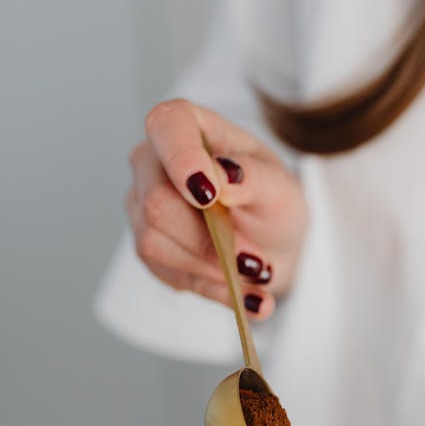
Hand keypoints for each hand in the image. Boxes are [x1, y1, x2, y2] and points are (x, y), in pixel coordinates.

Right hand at [127, 99, 307, 319]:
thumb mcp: (280, 187)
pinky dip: (215, 291)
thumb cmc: (271, 201)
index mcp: (187, 127)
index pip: (166, 127)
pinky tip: (249, 298)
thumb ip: (254, 178)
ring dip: (214, 270)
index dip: (182, 159)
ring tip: (259, 278)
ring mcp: (143, 208)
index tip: (210, 195)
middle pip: (158, 203)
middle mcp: (154, 164)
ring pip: (156, 246)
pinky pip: (170, 276)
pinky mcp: (150, 250)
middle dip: (210, 240)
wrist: (272, 244)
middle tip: (258, 262)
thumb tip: (225, 177)